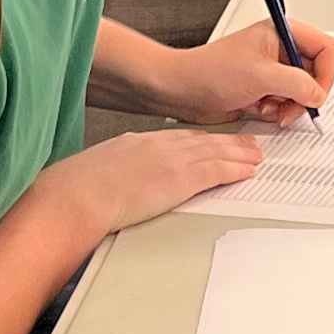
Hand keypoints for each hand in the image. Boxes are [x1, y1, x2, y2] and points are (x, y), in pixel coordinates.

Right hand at [46, 126, 262, 240]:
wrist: (78, 195)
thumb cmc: (79, 190)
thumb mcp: (100, 170)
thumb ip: (118, 171)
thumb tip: (117, 182)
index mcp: (139, 142)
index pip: (179, 138)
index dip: (202, 140)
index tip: (215, 141)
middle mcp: (159, 145)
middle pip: (202, 141)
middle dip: (228, 143)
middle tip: (247, 144)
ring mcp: (171, 160)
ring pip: (216, 153)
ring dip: (239, 155)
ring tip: (256, 157)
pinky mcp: (180, 178)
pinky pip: (217, 171)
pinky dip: (235, 170)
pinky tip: (247, 172)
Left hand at [158, 17, 333, 128]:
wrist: (182, 91)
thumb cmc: (209, 71)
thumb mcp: (261, 75)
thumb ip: (297, 84)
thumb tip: (318, 94)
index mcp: (282, 32)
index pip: (326, 49)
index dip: (327, 73)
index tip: (316, 92)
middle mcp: (281, 50)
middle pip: (317, 74)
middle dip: (305, 94)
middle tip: (293, 105)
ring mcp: (273, 71)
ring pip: (303, 92)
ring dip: (290, 106)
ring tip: (270, 107)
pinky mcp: (265, 90)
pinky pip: (287, 104)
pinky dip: (278, 111)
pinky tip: (259, 109)